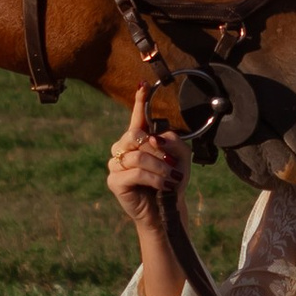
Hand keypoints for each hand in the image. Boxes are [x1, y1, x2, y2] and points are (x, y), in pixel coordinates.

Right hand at [106, 85, 187, 225]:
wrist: (167, 210)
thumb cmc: (171, 182)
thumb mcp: (181, 158)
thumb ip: (173, 141)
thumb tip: (154, 138)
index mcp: (139, 139)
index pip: (137, 117)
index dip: (139, 100)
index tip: (143, 85)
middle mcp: (124, 148)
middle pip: (134, 135)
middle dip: (156, 148)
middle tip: (171, 162)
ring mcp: (116, 164)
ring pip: (137, 155)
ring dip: (159, 166)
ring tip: (169, 178)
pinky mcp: (114, 181)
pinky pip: (135, 172)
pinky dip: (153, 178)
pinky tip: (162, 185)